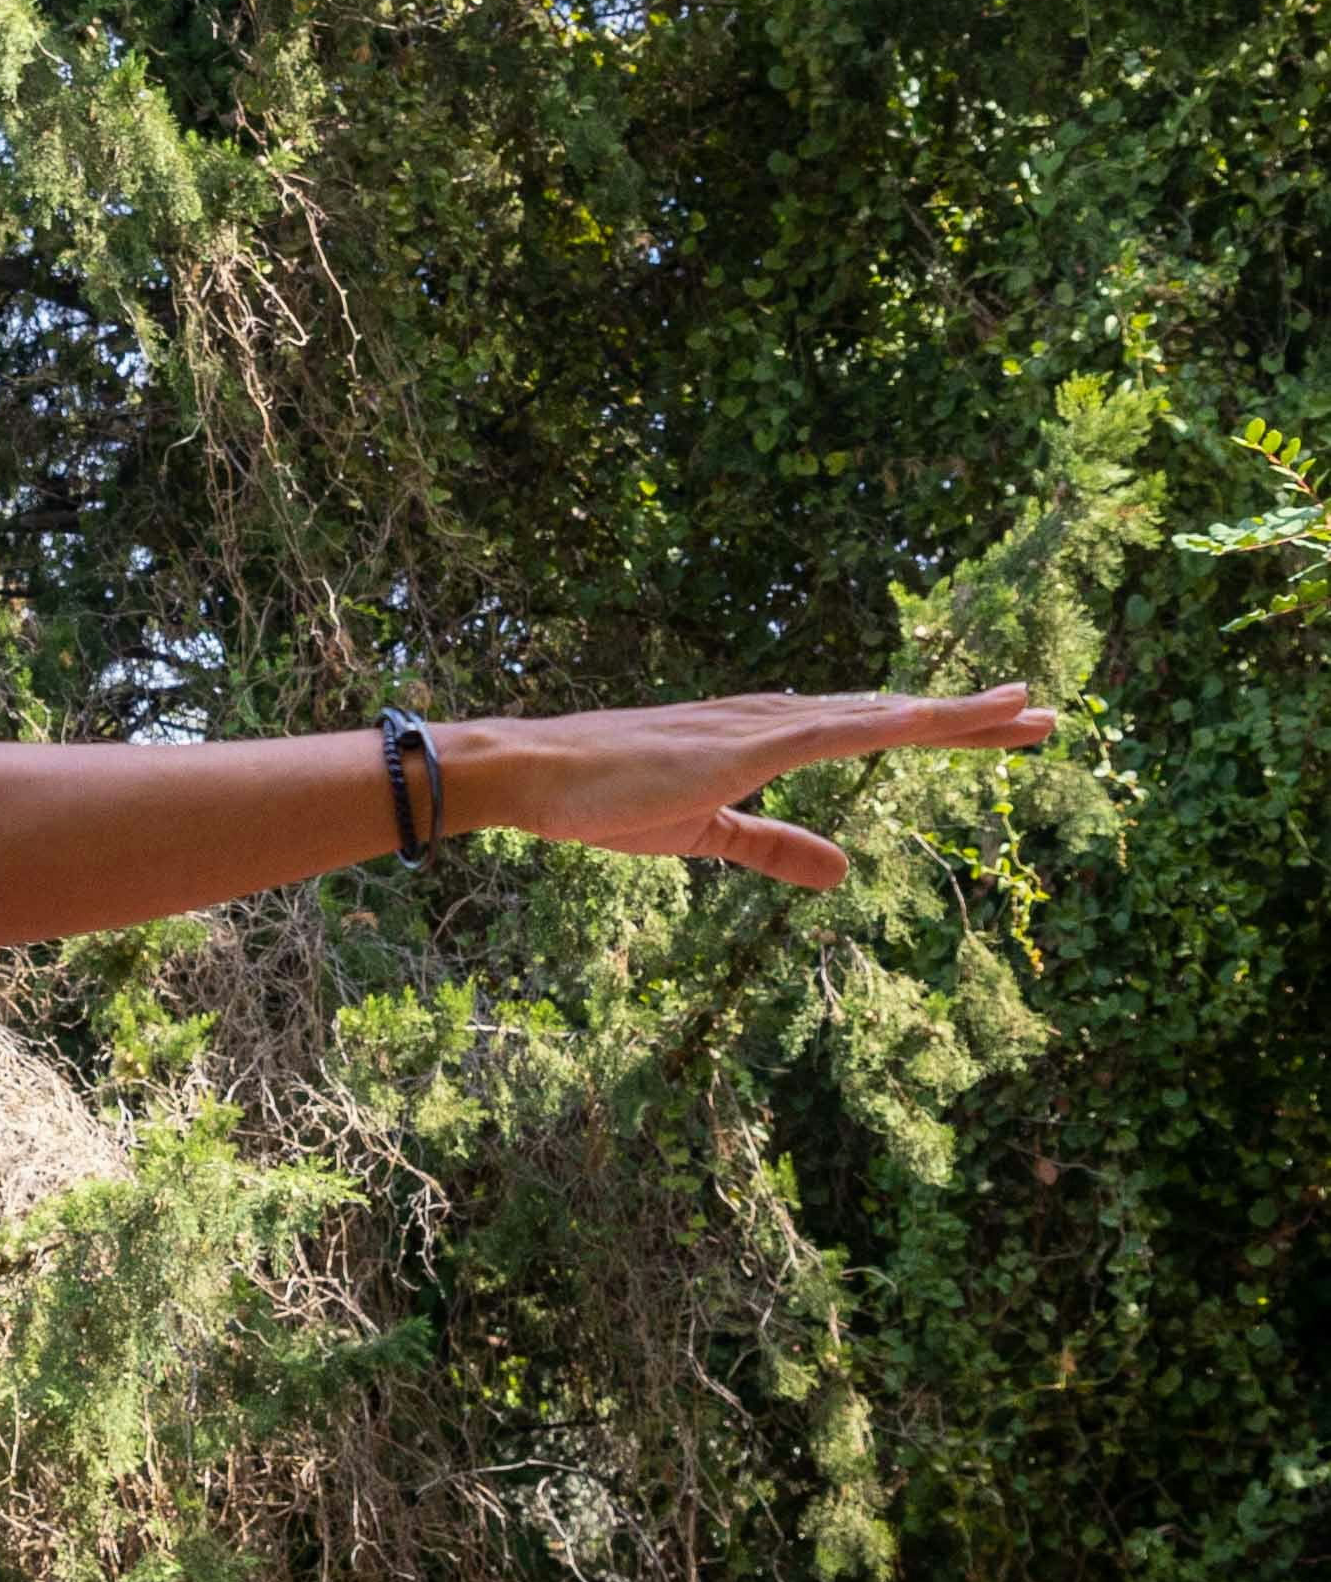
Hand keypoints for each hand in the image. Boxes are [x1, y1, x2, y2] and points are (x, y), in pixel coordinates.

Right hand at [448, 686, 1059, 886]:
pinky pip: (835, 730)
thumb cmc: (601, 799)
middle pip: (892, 715)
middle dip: (972, 718)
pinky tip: (937, 717)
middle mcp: (776, 718)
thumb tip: (846, 872)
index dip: (938, 731)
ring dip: (953, 712)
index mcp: (766, 738)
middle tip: (1046, 717)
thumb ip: (774, 848)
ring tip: (1025, 708)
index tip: (999, 730)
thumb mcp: (703, 833)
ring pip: (878, 714)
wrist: (534, 775)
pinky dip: (892, 722)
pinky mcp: (745, 742)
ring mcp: (764, 725)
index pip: (869, 731)